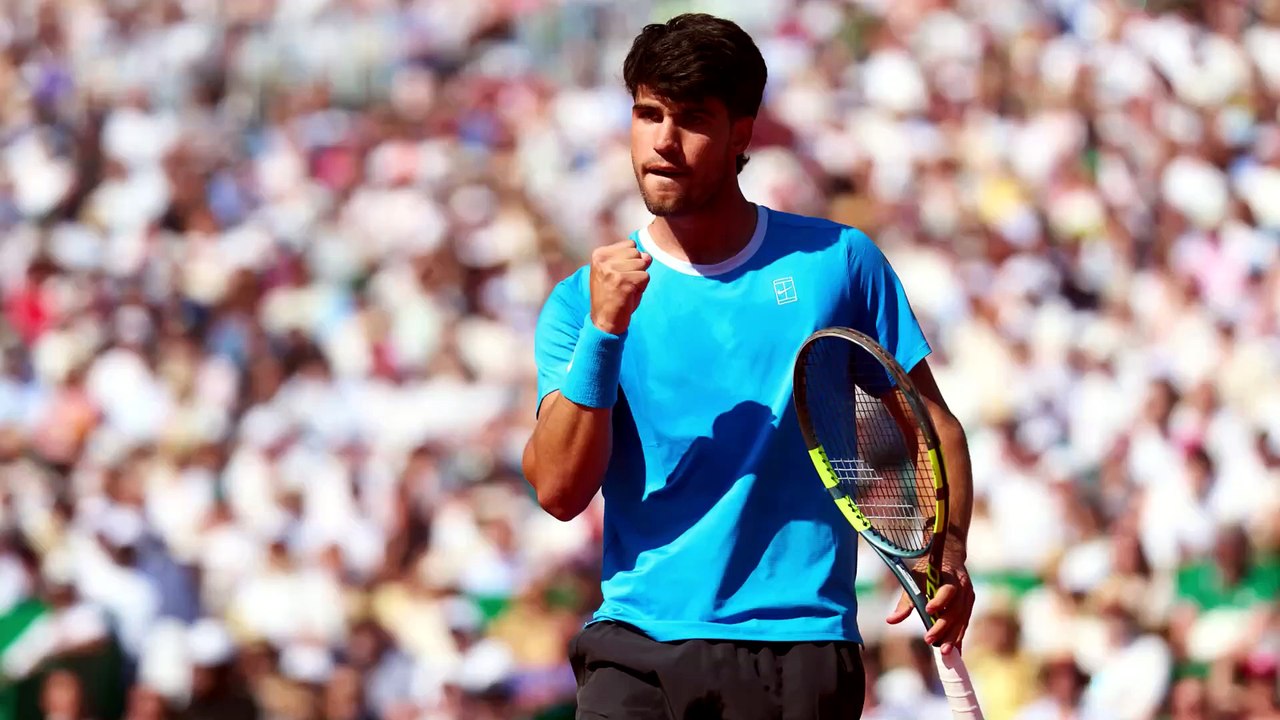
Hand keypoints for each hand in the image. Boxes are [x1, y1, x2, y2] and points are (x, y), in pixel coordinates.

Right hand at [589, 239, 651, 333]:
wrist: (603, 321)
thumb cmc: (612, 296)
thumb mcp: (619, 272)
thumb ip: (633, 260)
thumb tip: (647, 256)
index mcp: (599, 254)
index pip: (630, 245)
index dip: (631, 261)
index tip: (619, 276)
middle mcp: (603, 260)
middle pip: (637, 252)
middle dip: (636, 268)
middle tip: (623, 284)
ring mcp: (612, 270)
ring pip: (643, 264)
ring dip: (639, 279)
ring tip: (626, 290)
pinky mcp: (622, 281)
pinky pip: (645, 277)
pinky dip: (641, 288)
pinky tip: (628, 295)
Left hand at [886, 540, 973, 654]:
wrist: (949, 557)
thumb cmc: (928, 570)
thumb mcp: (915, 580)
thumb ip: (905, 602)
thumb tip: (890, 621)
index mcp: (950, 576)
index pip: (948, 590)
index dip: (939, 601)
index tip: (928, 610)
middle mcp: (963, 587)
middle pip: (956, 609)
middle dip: (943, 626)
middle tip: (929, 639)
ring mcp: (968, 596)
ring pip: (962, 619)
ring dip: (953, 636)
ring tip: (944, 652)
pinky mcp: (969, 605)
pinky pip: (964, 623)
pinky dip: (958, 636)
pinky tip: (954, 651)